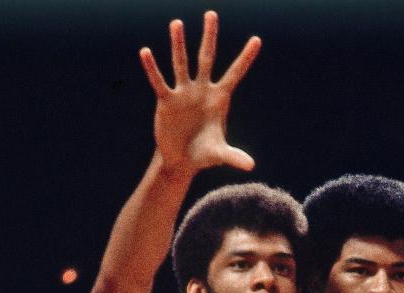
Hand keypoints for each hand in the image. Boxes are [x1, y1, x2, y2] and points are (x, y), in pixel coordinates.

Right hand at [139, 11, 260, 172]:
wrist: (181, 160)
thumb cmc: (204, 154)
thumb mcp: (219, 154)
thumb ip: (234, 157)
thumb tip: (250, 166)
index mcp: (220, 99)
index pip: (236, 73)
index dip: (246, 58)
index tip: (257, 39)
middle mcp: (202, 90)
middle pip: (206, 58)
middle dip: (210, 37)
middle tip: (211, 14)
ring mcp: (184, 93)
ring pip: (181, 63)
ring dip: (178, 44)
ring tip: (177, 23)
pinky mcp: (167, 100)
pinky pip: (159, 81)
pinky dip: (152, 68)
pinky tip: (146, 52)